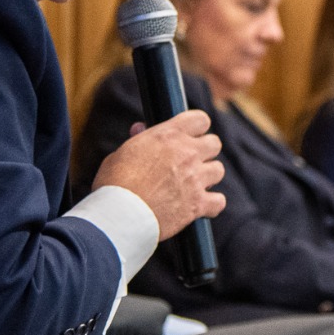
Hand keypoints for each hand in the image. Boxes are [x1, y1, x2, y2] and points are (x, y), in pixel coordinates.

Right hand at [91, 112, 224, 241]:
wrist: (119, 215)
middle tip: (190, 162)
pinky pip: (219, 201)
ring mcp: (196, 178)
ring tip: (192, 185)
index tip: (190, 136)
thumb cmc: (115, 183)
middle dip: (205, 152)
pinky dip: (211, 205)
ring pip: (218, 170)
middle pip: (214, 143)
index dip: (196, 128)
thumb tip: (140, 128)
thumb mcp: (123, 153)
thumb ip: (138, 140)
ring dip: (208, 177)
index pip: (200, 119)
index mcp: (169, 135)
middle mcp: (187, 153)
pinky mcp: (198, 204)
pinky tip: (200, 207)